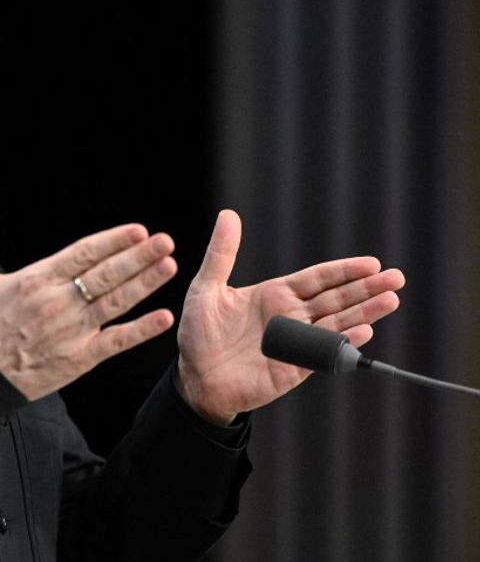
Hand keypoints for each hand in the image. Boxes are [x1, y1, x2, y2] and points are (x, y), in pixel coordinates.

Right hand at [0, 193, 178, 400]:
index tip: (137, 230)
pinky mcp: (79, 358)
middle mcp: (58, 303)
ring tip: (168, 266)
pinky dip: (140, 330)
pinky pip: (116, 342)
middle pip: (105, 275)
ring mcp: (72, 332)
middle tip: (165, 241)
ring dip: (145, 284)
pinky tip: (163, 317)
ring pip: (115, 303)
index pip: (82, 254)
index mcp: (36, 280)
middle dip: (137, 256)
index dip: (111, 241)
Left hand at [175, 209, 404, 424]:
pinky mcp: (294, 367)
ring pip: (337, 323)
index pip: (318, 278)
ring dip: (365, 313)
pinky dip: (342, 342)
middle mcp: (291, 316)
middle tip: (396, 278)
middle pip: (336, 298)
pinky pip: (322, 352)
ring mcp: (296, 342)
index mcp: (275, 294)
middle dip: (366, 288)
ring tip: (391, 300)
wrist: (195, 376)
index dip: (344, 271)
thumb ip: (221, 253)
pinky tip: (362, 331)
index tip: (371, 263)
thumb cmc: (199, 333)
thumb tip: (228, 214)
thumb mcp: (206, 287)